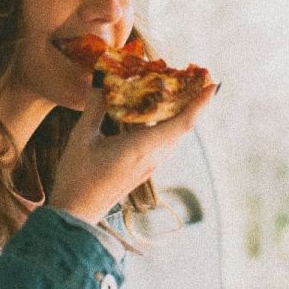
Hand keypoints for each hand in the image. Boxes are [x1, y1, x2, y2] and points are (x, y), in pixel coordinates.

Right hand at [47, 83, 216, 224]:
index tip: (212, 85)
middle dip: (192, 102)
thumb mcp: (83, 136)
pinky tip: (154, 113)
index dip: (199, 104)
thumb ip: (95, 106)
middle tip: (195, 77)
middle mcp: (152, 157)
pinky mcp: (143, 170)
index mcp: (142, 147)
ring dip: (179, 113)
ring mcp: (150, 166)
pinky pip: (162, 142)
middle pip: (181, 126)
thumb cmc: (77, 175)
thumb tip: (102, 77)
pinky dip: (165, 124)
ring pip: (173, 135)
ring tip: (178, 90)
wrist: (76, 211)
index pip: (182, 123)